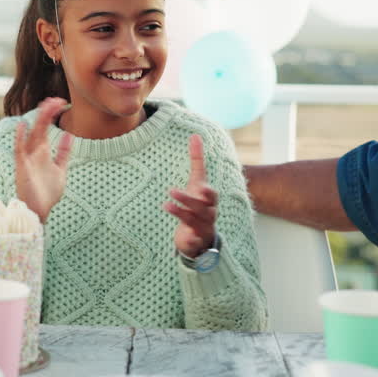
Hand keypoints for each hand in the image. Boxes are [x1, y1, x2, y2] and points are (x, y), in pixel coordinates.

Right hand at [14, 97, 73, 222]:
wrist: (40, 212)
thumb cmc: (48, 193)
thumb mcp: (60, 169)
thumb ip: (63, 153)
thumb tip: (69, 135)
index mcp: (43, 152)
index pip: (46, 128)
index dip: (52, 114)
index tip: (61, 102)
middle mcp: (34, 152)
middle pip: (40, 127)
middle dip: (47, 113)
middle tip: (56, 99)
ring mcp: (27, 159)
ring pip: (32, 134)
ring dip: (38, 120)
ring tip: (45, 105)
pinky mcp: (22, 168)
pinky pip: (20, 150)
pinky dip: (20, 138)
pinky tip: (22, 125)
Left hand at [164, 134, 216, 258]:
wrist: (201, 234)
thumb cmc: (199, 203)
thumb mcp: (197, 182)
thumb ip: (197, 160)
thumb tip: (195, 135)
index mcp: (209, 200)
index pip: (211, 195)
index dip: (208, 192)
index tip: (200, 188)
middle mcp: (208, 213)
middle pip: (201, 207)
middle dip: (188, 199)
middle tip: (170, 190)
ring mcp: (202, 227)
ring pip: (194, 221)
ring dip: (181, 213)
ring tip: (166, 205)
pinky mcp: (195, 240)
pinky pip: (194, 241)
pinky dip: (190, 239)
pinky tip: (184, 238)